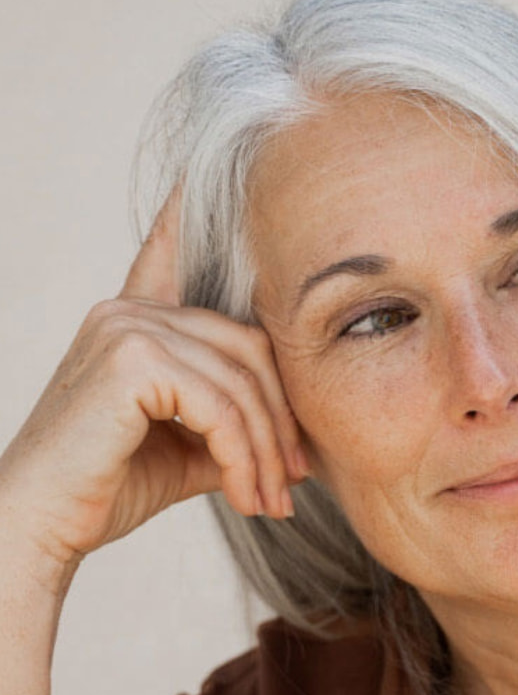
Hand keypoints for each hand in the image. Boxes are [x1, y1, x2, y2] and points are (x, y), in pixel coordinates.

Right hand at [0, 189, 307, 569]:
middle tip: (297, 479)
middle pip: (249, 347)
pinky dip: (242, 454)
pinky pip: (219, 403)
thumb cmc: (109, 486)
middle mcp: (130, 311)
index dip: (189, 212)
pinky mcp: (128, 358)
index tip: (204, 169)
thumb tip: (295, 446)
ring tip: (273, 501)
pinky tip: (246, 495)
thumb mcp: (186, 449)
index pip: (172, 255)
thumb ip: (231, 427)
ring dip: (266, 450)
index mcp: (137, 321)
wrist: (42, 525)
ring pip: (241, 381)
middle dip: (281, 420)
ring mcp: (127, 326)